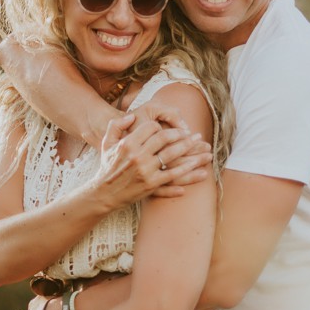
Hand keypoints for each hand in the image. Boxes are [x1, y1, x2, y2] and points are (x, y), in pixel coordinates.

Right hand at [95, 110, 210, 208]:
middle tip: (196, 136)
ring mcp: (145, 171)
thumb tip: (132, 115)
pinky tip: (200, 172)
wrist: (103, 194)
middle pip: (165, 139)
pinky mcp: (151, 186)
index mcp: (128, 143)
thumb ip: (116, 125)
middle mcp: (137, 156)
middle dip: (183, 136)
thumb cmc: (106, 167)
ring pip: (173, 157)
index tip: (172, 129)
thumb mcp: (107, 143)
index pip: (152, 128)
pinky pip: (173, 177)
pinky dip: (187, 175)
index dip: (164, 126)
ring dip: (192, 154)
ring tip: (205, 152)